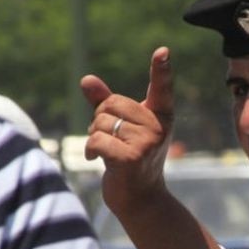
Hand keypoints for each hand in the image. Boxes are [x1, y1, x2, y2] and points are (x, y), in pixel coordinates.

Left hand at [81, 46, 174, 214]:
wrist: (140, 198)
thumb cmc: (130, 159)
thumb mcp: (122, 128)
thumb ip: (105, 102)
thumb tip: (86, 79)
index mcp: (160, 116)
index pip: (161, 89)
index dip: (161, 69)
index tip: (162, 51)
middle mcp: (158, 126)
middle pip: (110, 104)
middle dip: (99, 120)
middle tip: (111, 140)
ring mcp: (148, 142)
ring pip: (100, 122)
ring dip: (94, 137)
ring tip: (107, 152)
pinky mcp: (132, 157)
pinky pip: (97, 140)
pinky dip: (91, 150)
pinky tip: (98, 160)